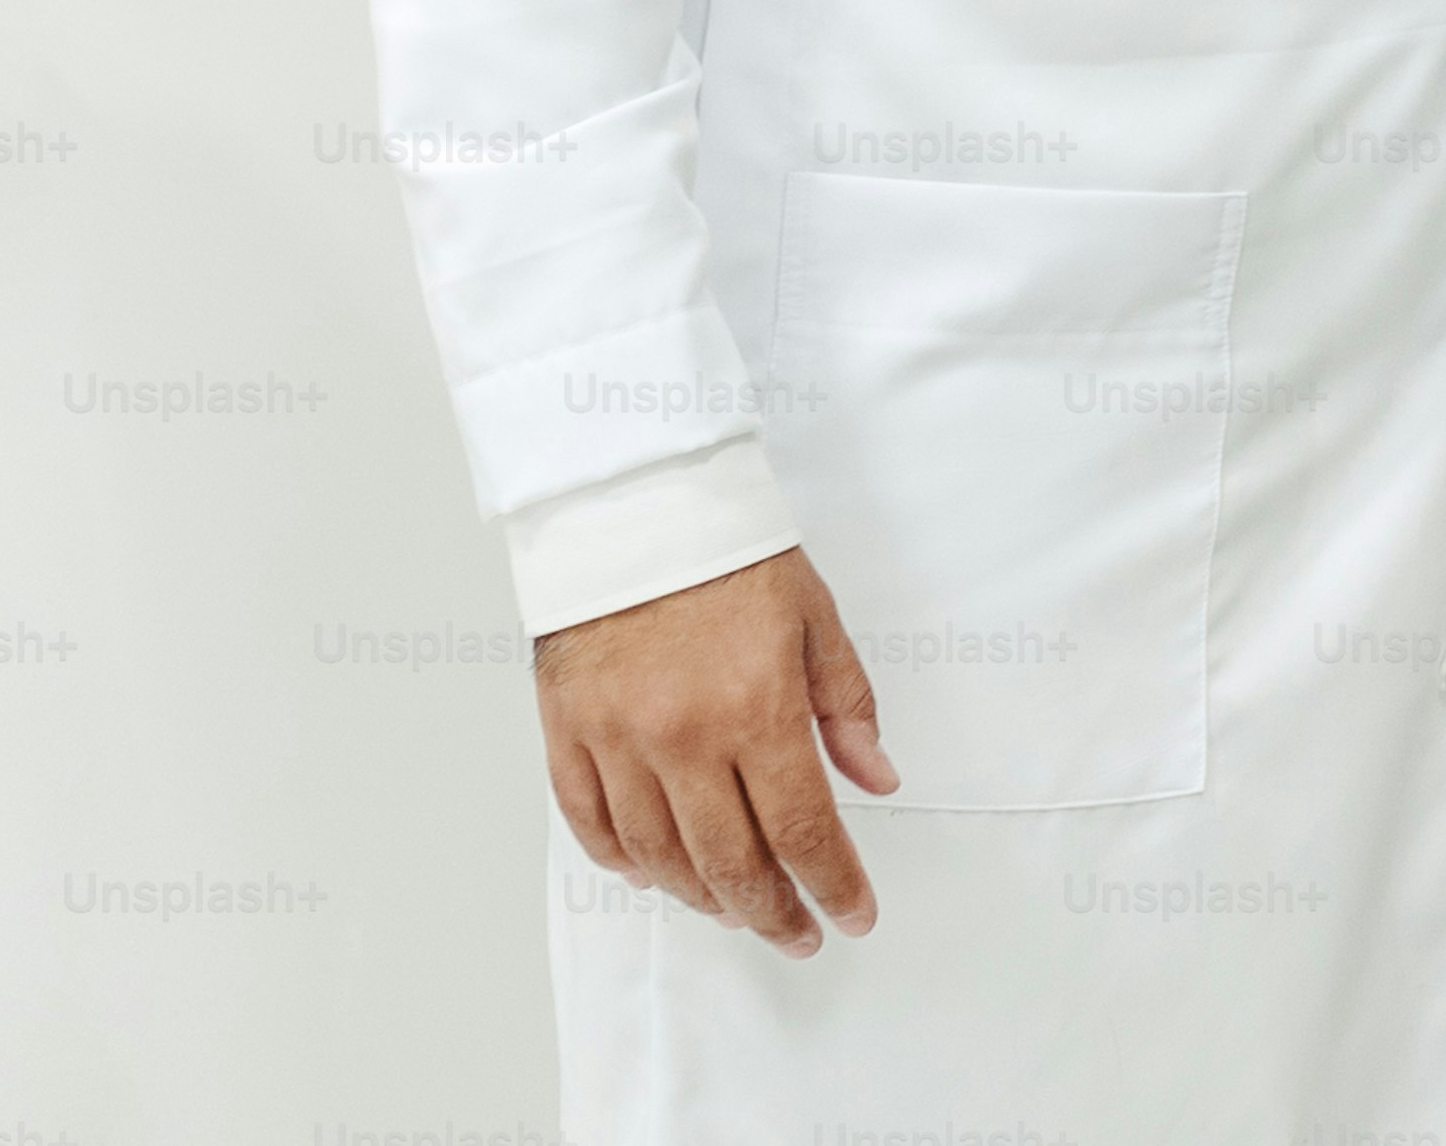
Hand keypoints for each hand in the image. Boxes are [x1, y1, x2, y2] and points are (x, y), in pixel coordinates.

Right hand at [534, 548, 895, 953]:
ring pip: (659, 857)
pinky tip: (656, 874)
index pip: (802, 829)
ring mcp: (618, 742)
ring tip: (737, 908)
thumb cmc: (733, 558)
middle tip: (798, 934)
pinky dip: (625, 862)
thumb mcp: (816, 621)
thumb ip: (847, 707)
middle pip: (729, 862)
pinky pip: (591, 825)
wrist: (635, 510)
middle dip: (772, 912)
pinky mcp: (568, 734)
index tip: (853, 916)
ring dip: (703, 898)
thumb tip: (878, 779)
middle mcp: (684, 739)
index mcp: (756, 709)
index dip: (832, 885)